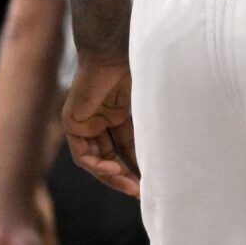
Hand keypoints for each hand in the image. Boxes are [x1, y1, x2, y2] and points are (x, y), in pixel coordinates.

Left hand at [62, 59, 138, 198]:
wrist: (114, 51)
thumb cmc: (134, 69)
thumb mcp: (145, 105)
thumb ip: (151, 126)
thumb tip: (173, 149)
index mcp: (116, 113)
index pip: (126, 148)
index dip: (137, 165)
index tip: (151, 183)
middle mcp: (98, 120)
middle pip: (111, 157)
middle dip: (126, 177)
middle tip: (141, 193)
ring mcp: (84, 122)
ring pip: (96, 160)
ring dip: (113, 176)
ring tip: (132, 187)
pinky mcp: (72, 123)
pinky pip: (82, 154)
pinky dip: (97, 165)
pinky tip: (115, 170)